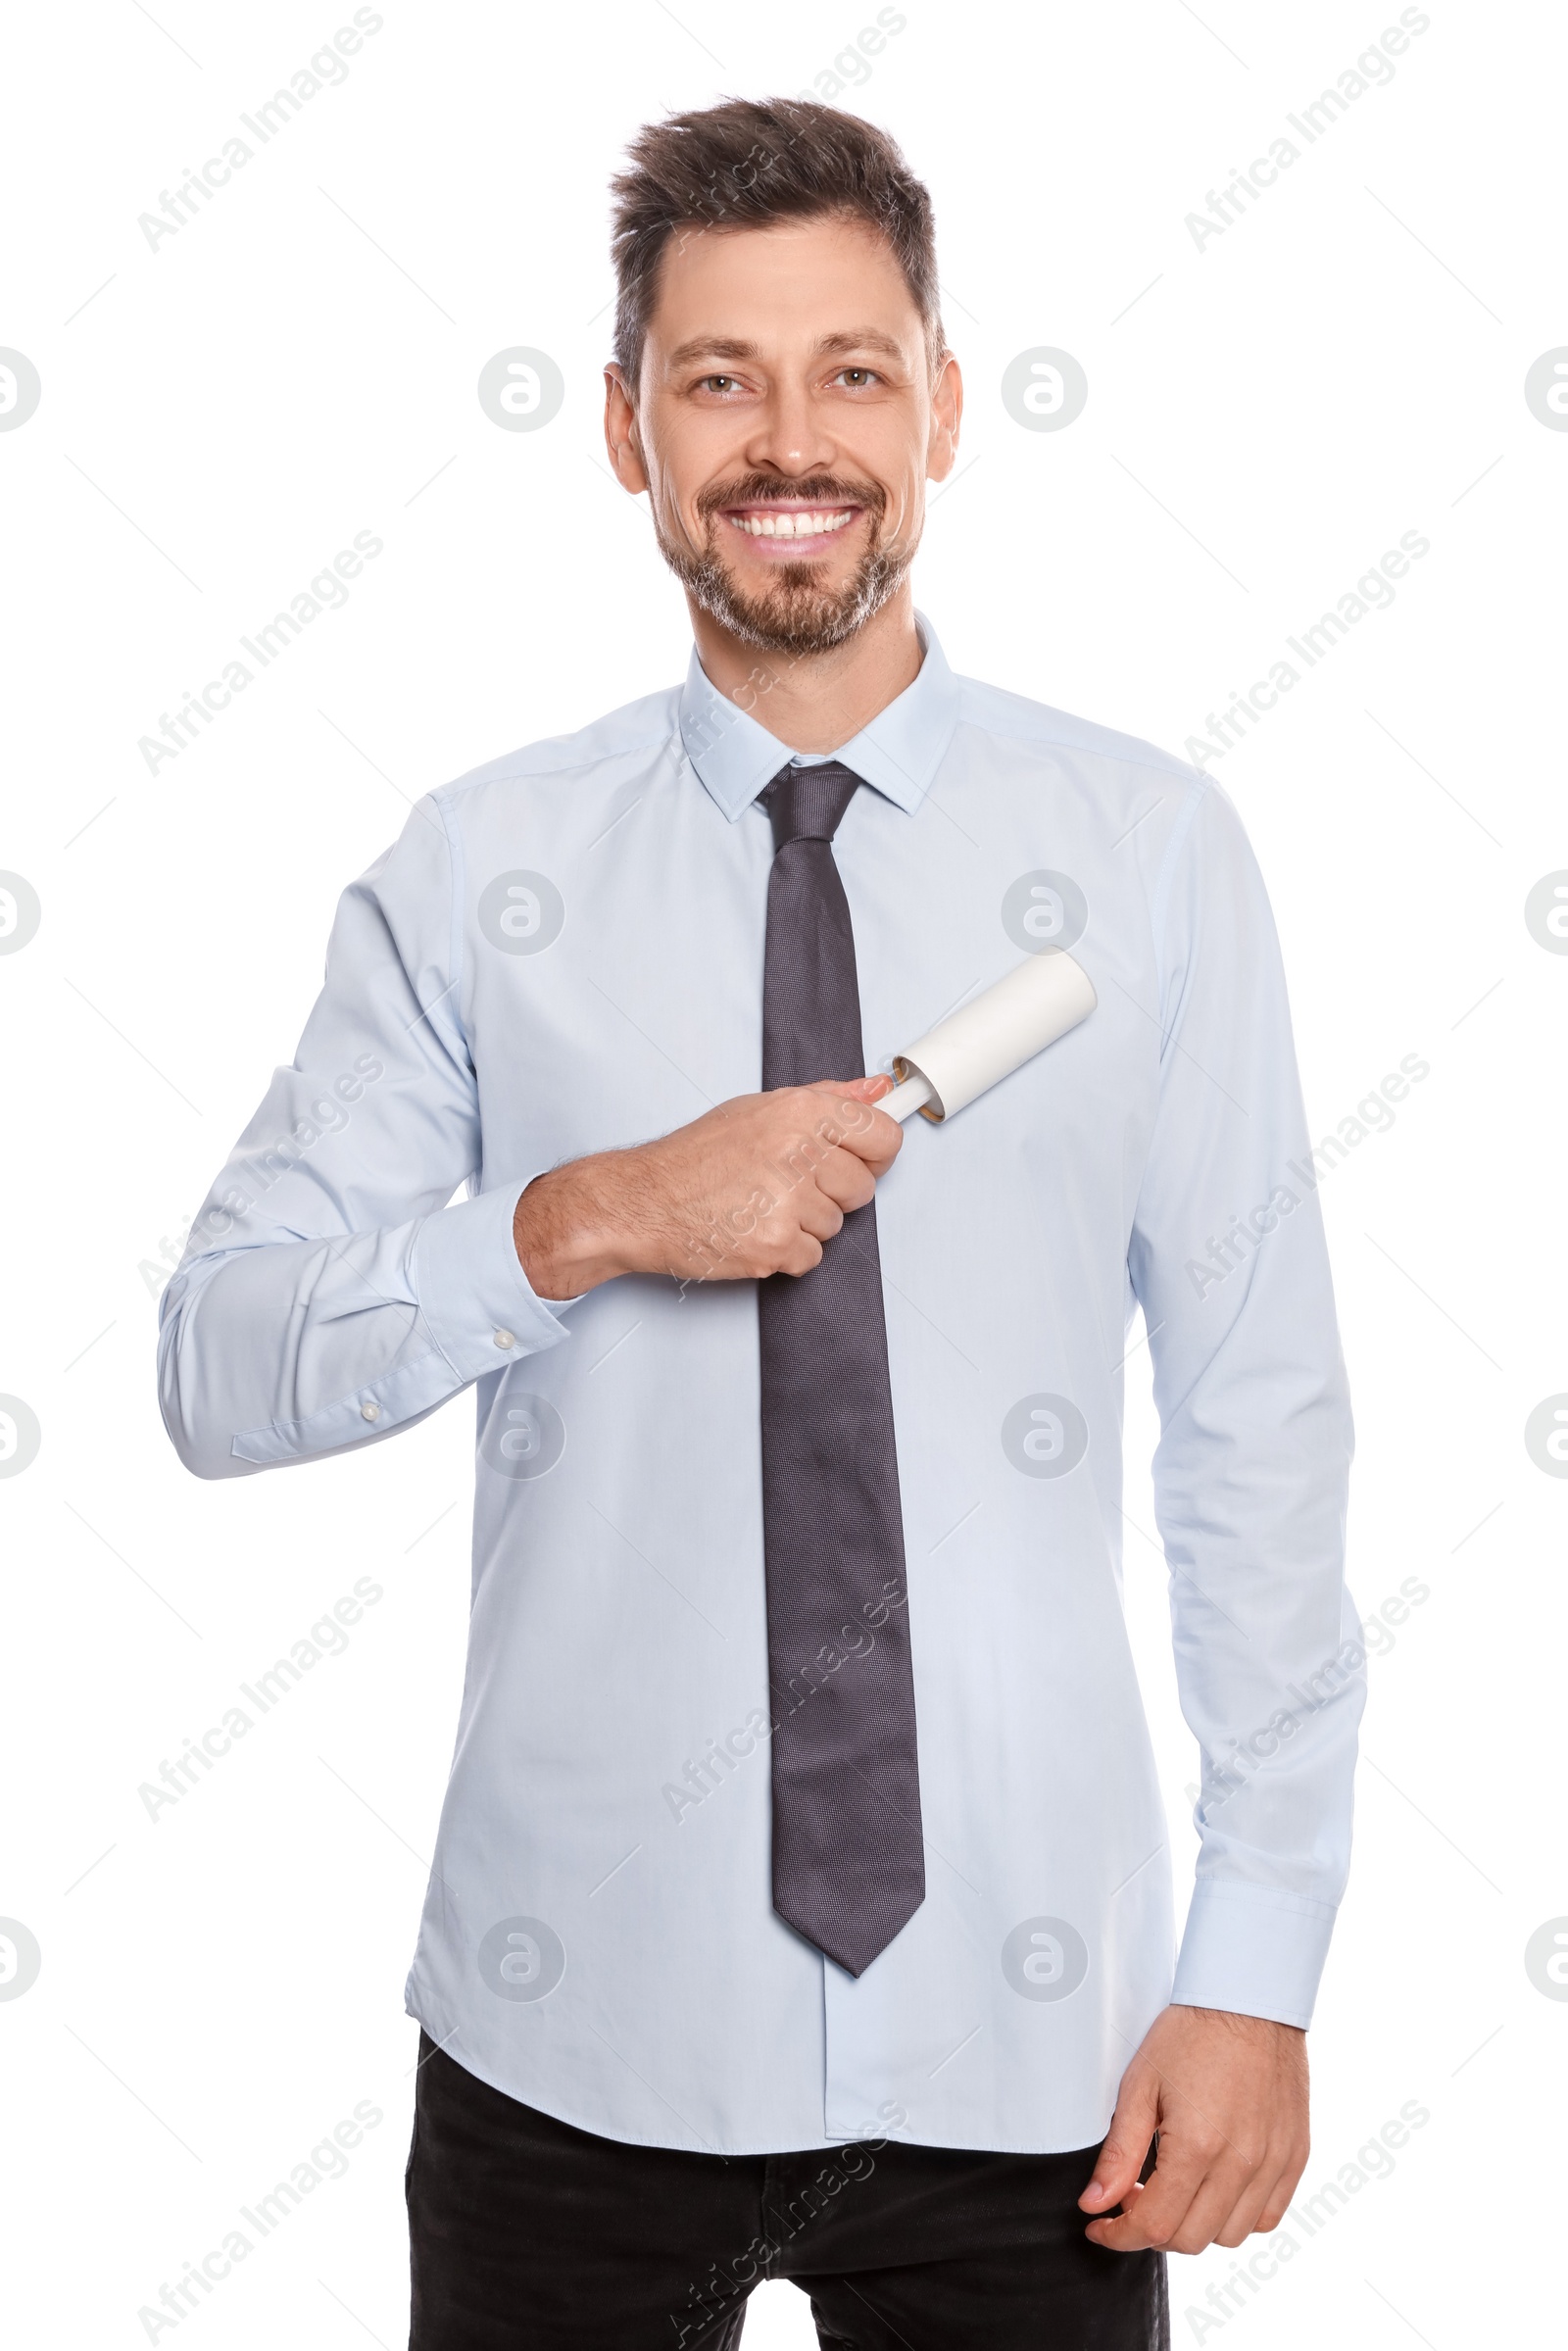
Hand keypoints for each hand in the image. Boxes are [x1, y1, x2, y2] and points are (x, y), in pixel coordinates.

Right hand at [513, 1076, 900, 1297]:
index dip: (873, 1153)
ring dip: (805, 1223)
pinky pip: (812, 1257)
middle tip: (787, 1185)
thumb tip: (876, 1091)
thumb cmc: (694, 1157)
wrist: (643, 1201)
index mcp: (800, 1113)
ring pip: (837, 1225)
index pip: (883, 1136)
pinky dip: (787, 1252)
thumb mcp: (759, 1109)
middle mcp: (798, 1153)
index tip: (859, 1158)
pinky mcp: (775, 1246)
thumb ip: (825, 1099)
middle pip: (862, 1188)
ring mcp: (788, 1203)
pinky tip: (754, 1229)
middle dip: (832, 1193)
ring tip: (761, 1205)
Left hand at [1078, 2005, 1307, 2254]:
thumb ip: (1119, 2153)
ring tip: (1175, 2190)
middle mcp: (1241, 2165)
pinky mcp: (1296, 2157)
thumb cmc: (1191, 2034)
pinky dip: (1238, 2216)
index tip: (1101, 2226)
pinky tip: (1215, 2187)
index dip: (1120, 2235)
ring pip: (1231, 2236)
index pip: (1154, 2226)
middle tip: (1133, 2197)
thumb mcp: (1140, 2085)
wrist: (1249, 2000)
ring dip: (1195, 2226)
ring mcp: (1274, 2164)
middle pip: (1191, 2240)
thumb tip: (1095, 2204)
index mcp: (1198, 2147)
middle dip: (1152, 2231)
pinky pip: (1268, 2217)